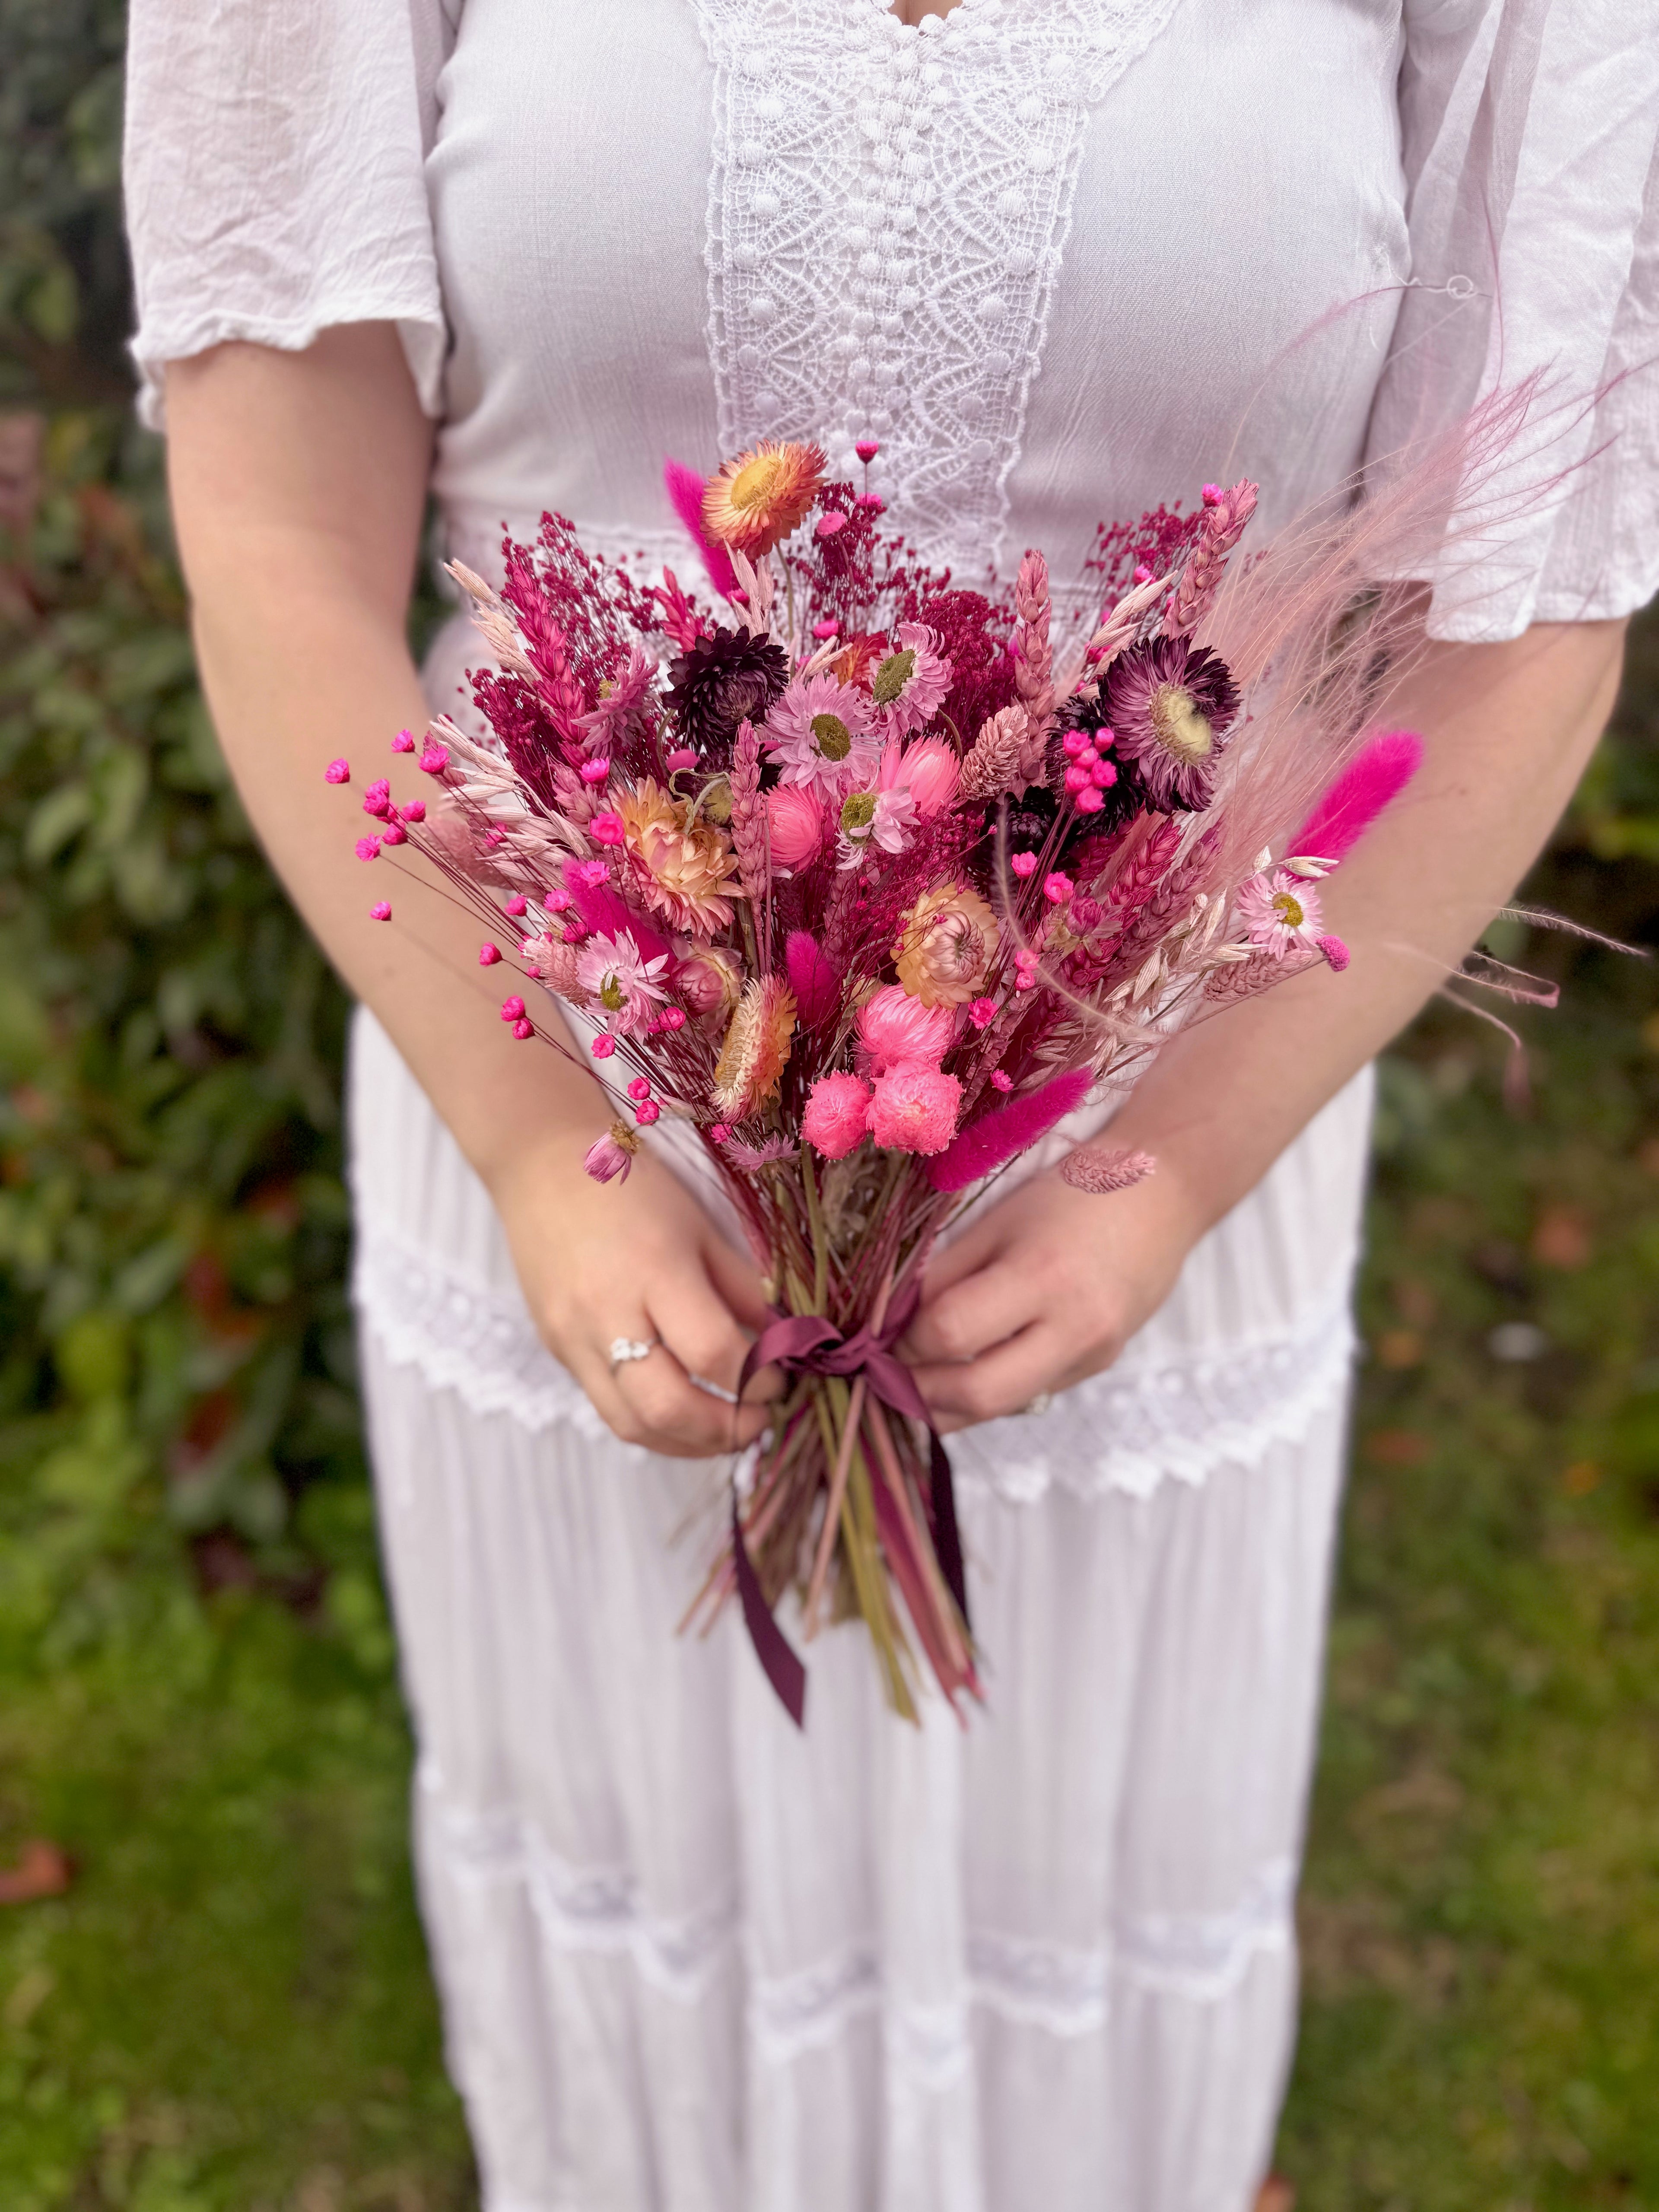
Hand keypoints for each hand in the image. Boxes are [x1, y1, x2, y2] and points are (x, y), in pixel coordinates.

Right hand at [488, 1130, 781, 1457]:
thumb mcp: (701, 1226)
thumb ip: (741, 1290)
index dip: (758, 1379)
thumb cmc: (633, 1188)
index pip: (713, 1353)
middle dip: (725, 1429)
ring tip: (724, 1430)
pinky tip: (681, 1415)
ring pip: (632, 1425)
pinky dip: (651, 1424)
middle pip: (668, 1407)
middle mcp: (607, 1313)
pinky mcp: (556, 1350)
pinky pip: (606, 1407)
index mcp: (655, 1271)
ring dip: (687, 1443)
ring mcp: (573, 1338)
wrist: (541, 1165)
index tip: (780, 1378)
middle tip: (758, 1419)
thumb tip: (780, 1344)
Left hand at [902, 1161, 1203, 1433]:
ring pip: (1001, 1407)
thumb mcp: (1000, 1219)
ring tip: (913, 1380)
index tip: (883, 1333)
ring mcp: (1091, 1354)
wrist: (1162, 1194)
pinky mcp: (1098, 1366)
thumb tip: (891, 1323)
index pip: (951, 1333)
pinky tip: (964, 1369)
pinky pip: (1028, 1394)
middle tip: (886, 1375)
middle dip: (920, 1393)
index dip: (906, 1339)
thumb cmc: (1073, 1194)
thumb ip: (946, 1274)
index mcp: (1043, 1276)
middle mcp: (1075, 1327)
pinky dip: (988, 1391)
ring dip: (948, 1405)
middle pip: (978, 1393)